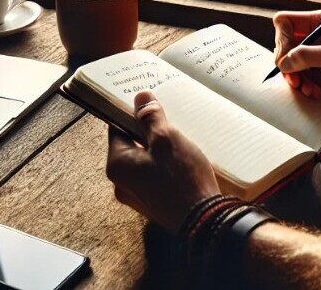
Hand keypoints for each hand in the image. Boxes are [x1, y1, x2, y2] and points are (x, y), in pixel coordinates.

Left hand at [106, 91, 220, 232]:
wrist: (204, 221)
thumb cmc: (182, 179)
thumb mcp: (166, 139)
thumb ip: (150, 117)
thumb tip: (140, 97)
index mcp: (117, 164)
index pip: (116, 127)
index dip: (131, 112)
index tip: (147, 102)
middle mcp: (121, 183)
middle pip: (131, 144)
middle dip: (148, 130)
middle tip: (168, 118)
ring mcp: (137, 195)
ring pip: (144, 159)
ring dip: (158, 148)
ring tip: (178, 137)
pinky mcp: (153, 203)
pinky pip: (154, 174)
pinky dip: (164, 164)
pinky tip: (182, 159)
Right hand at [273, 10, 320, 109]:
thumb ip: (307, 55)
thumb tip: (283, 63)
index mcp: (317, 22)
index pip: (284, 22)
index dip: (281, 38)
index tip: (286, 57)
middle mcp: (312, 36)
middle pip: (282, 44)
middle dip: (286, 63)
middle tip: (294, 79)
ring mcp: (312, 54)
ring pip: (286, 63)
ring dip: (294, 78)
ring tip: (307, 88)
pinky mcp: (314, 71)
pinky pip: (296, 76)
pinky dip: (302, 86)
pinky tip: (314, 92)